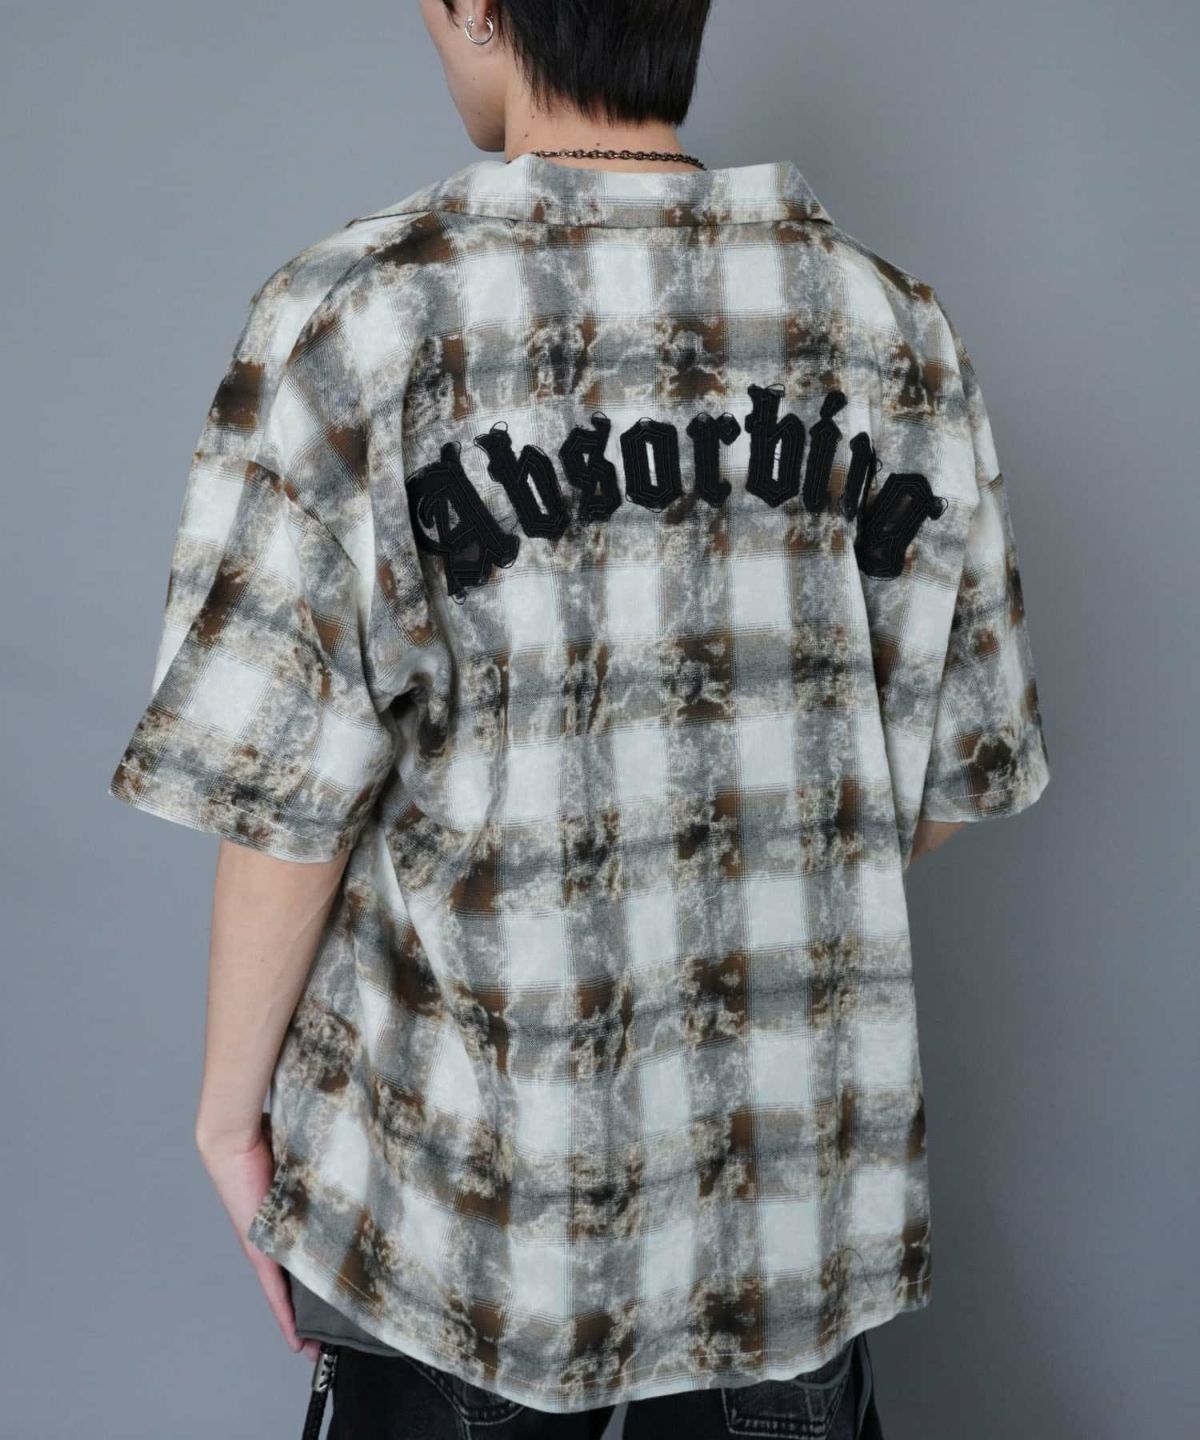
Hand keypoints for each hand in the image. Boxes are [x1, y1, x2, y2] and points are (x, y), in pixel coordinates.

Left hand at [196, 1113, 320, 1362]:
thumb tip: (349, 1154)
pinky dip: (286, 1316)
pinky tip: (296, 1338)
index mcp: (282, 1220)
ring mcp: (264, 1246)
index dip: (313, 1280)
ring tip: (315, 1345)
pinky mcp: (259, 1251)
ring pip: (285, 1292)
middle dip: (308, 1309)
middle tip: (327, 1335)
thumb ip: (321, 1167)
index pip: (300, 1257)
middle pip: (293, 1282)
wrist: (233, 1140)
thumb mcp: (303, 1161)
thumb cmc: (266, 1138)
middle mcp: (271, 1238)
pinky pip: (275, 1291)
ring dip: (299, 1319)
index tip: (328, 1300)